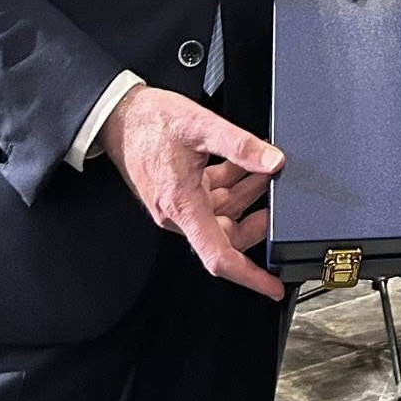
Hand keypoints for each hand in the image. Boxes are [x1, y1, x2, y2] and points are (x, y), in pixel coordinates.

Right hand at [100, 85, 285, 300]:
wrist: (119, 114)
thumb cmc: (149, 122)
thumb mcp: (201, 126)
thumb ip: (240, 146)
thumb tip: (273, 161)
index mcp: (183, 207)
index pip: (219, 256)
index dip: (249, 276)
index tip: (273, 287)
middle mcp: (179, 212)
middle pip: (228, 232)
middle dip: (257, 217)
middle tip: (281, 198)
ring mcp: (179, 202)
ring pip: (224, 211)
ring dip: (248, 193)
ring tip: (268, 171)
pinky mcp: (179, 190)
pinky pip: (213, 195)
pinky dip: (233, 181)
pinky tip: (246, 163)